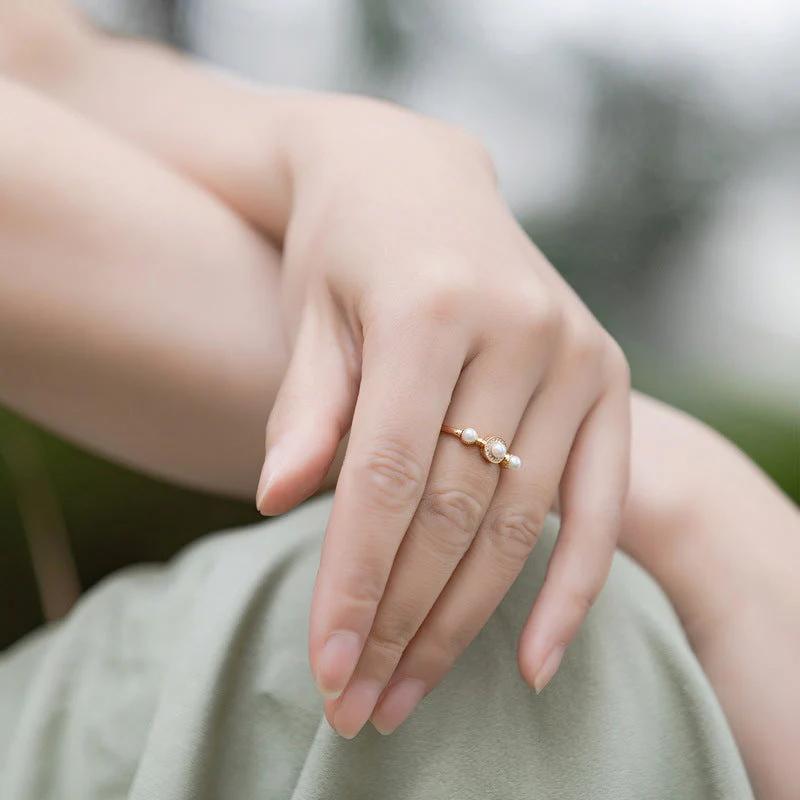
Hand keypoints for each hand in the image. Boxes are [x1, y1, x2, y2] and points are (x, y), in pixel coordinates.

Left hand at [257, 97, 630, 736]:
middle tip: (360, 704)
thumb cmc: (347, 246)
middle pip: (456, 510)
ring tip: (412, 692)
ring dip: (464, 620)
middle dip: (403, 619)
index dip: (355, 580)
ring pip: (521, 521)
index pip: (388, 476)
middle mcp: (521, 329)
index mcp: (434, 305)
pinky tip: (534, 662)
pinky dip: (571, 588)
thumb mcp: (311, 312)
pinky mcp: (607, 376)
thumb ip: (306, 407)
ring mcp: (576, 354)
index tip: (329, 666)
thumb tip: (277, 503)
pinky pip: (600, 503)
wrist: (416, 177)